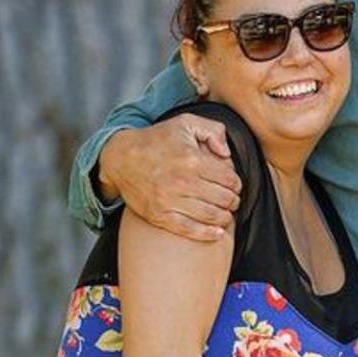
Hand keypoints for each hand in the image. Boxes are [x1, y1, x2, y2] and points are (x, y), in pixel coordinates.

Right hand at [100, 116, 239, 243]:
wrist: (120, 157)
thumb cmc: (156, 140)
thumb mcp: (185, 123)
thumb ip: (212, 130)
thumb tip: (227, 153)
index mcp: (193, 160)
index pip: (229, 179)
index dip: (237, 184)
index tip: (235, 185)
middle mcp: (182, 182)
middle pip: (223, 199)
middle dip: (233, 201)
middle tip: (232, 200)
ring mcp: (170, 200)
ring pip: (210, 215)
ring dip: (225, 217)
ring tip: (226, 214)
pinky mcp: (159, 215)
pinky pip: (189, 229)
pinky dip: (207, 233)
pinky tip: (217, 232)